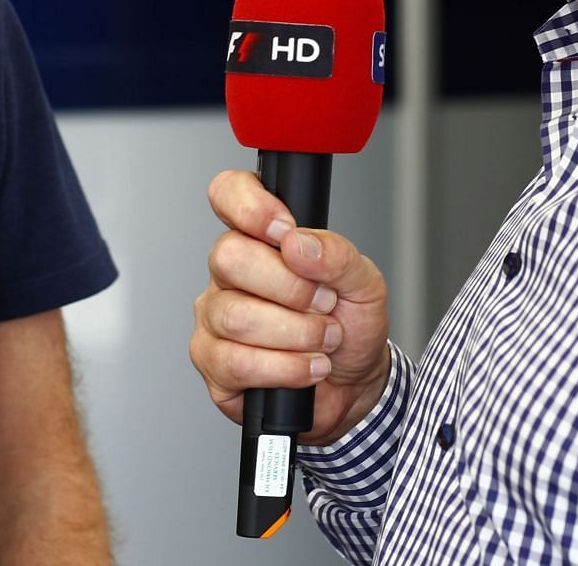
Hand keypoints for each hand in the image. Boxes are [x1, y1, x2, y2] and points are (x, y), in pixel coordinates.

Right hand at [189, 169, 390, 446]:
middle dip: (291, 287)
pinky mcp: (214, 364)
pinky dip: (286, 368)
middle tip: (325, 303)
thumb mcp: (364, 283)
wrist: (353, 383)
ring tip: (324, 339)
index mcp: (260, 237)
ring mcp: (214, 318)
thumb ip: (338, 255)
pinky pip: (236, 363)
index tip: (286, 229)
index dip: (250, 206)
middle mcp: (229, 273)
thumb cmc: (350, 324)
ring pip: (236, 316)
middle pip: (229, 258)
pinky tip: (307, 366)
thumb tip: (298, 244)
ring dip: (297, 334)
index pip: (228, 194)